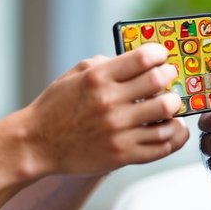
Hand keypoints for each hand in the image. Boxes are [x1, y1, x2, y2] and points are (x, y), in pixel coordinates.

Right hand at [17, 43, 188, 176]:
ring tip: (170, 105)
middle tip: (169, 78)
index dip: (160, 54)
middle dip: (170, 77)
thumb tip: (139, 60)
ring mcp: (117, 131)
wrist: (37, 144)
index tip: (161, 56)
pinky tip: (172, 126)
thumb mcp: (75, 75)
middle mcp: (110, 103)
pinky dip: (174, 134)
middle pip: (160, 83)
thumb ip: (107, 64)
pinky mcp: (122, 155)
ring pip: (166, 113)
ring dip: (174, 106)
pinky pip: (162, 145)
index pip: (144, 58)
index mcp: (98, 78)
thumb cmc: (56, 107)